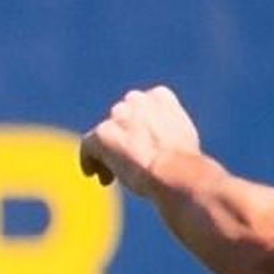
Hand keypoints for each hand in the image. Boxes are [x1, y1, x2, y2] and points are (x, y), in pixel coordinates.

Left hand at [80, 85, 202, 194]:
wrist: (173, 170)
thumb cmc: (184, 163)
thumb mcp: (183, 139)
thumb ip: (168, 132)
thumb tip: (162, 147)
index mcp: (161, 97)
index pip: (144, 105)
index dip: (139, 126)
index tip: (142, 144)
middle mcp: (137, 99)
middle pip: (122, 118)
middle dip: (123, 138)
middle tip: (128, 162)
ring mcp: (118, 115)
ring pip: (106, 133)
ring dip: (109, 152)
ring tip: (114, 176)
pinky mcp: (103, 133)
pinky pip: (88, 145)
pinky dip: (89, 160)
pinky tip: (93, 174)